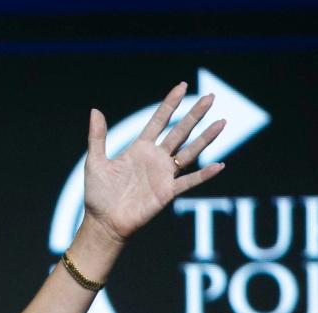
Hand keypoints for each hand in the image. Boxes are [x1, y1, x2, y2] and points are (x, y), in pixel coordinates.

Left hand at [83, 82, 225, 244]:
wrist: (103, 222)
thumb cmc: (98, 194)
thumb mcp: (95, 162)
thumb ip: (97, 137)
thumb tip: (95, 110)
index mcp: (139, 149)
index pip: (158, 121)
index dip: (170, 104)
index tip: (182, 86)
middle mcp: (155, 158)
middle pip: (180, 132)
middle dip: (195, 114)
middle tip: (211, 97)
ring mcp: (164, 175)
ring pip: (190, 152)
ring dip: (206, 138)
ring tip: (222, 122)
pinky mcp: (167, 192)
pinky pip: (190, 182)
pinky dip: (204, 175)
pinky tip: (220, 165)